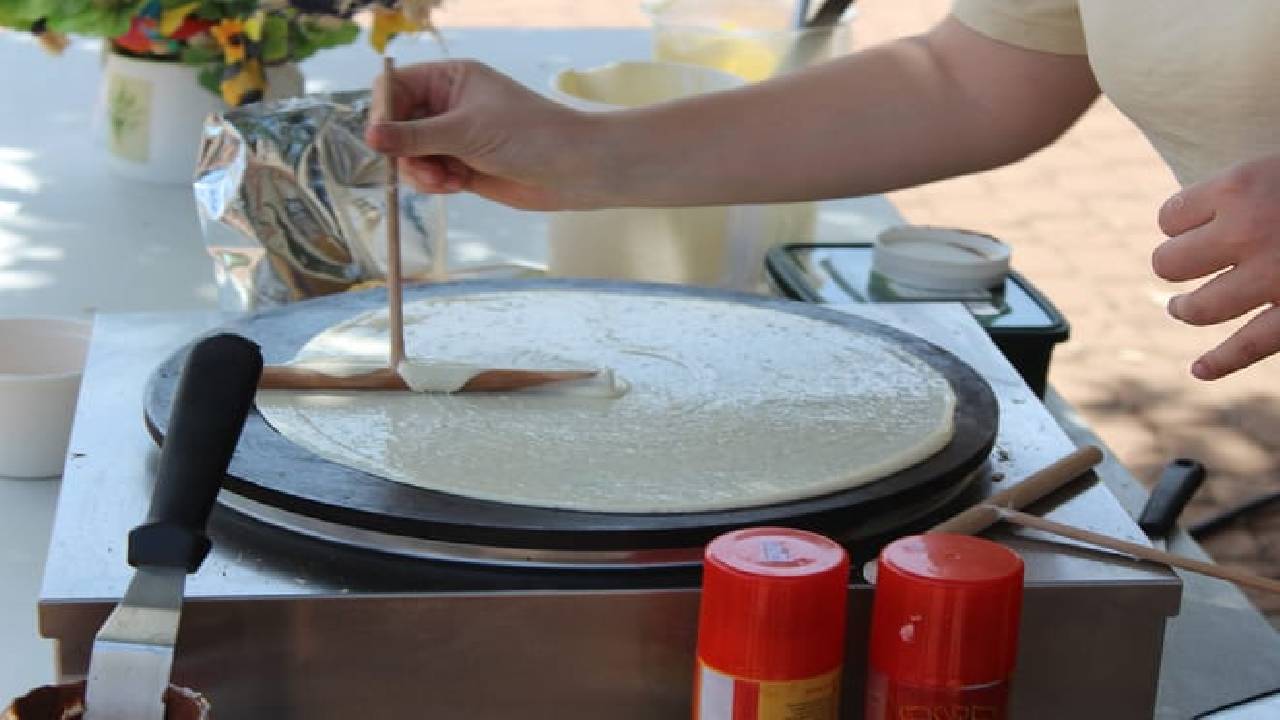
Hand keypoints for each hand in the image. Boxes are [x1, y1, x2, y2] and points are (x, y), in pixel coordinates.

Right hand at [365, 60, 598, 210]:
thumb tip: (369, 137)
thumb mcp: (465, 131)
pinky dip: (434, 183)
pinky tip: (456, 186)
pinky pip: (428, 175)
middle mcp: (448, 105)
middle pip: (397, 125)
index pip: (395, 87)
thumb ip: (415, 136)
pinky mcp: (462, 166)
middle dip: (404, 150)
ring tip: (445, 181)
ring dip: (420, 172)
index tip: (380, 139)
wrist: (573, 170)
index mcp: (449, 79)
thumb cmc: (528, 135)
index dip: (382, 112)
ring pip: (410, 155)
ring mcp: (454, 137)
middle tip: (422, 169)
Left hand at [1154, 155, 1279, 379]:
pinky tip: (1200, 369)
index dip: (1179, 223)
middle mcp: (1249, 231)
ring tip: (1182, 307)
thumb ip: (1252, 188)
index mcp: (1243, 186)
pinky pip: (1248, 347)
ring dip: (1185, 309)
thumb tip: (1208, 219)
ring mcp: (1273, 278)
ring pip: (1197, 308)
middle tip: (1183, 265)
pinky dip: (1220, 362)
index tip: (1191, 224)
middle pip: (1169, 262)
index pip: (1170, 216)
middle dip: (1174, 265)